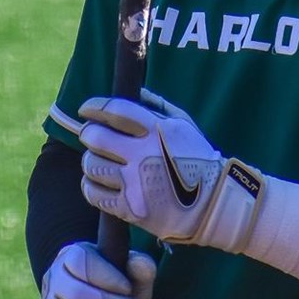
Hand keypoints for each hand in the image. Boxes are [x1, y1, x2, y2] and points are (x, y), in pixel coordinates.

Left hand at [77, 97, 298, 278]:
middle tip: (92, 137)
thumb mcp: (184, 125)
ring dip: (90, 161)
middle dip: (89, 134)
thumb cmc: (198, 159)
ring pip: (91, 165)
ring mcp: (134, 183)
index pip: (114, 110)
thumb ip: (157, 106)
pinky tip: (97, 182)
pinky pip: (94, 193)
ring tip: (97, 160)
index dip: (94, 107)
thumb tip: (134, 90)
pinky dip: (90, 185)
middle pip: (95, 137)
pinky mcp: (129, 208)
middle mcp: (143, 154)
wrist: (213, 204)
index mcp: (156, 130)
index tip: (86, 109)